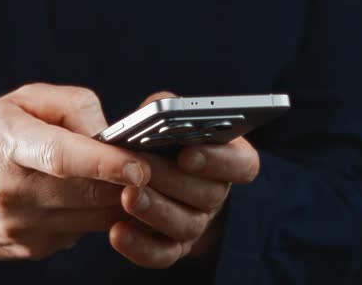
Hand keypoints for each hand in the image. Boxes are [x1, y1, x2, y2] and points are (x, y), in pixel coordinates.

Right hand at [0, 83, 150, 260]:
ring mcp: (21, 227)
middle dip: (126, 183)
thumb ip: (74, 106)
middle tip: (150, 167)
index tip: (139, 165)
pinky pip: (80, 234)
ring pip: (92, 219)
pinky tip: (84, 198)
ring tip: (124, 180)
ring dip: (117, 201)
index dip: (104, 162)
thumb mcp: (24, 100)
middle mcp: (12, 190)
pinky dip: (93, 216)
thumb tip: (111, 133)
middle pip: (86, 193)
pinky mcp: (30, 250)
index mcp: (9, 143)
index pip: (60, 157)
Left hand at [108, 92, 260, 267]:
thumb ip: (162, 105)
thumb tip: (160, 108)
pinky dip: (140, 246)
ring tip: (128, 196)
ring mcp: (195, 223)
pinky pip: (161, 255)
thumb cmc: (148, 135)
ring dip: (156, 210)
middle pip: (210, 194)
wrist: (122, 173)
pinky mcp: (170, 248)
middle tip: (142, 169)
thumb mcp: (156, 112)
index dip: (220, 160)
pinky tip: (117, 231)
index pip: (244, 163)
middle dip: (173, 180)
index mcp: (223, 157)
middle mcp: (215, 193)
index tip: (187, 153)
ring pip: (187, 225)